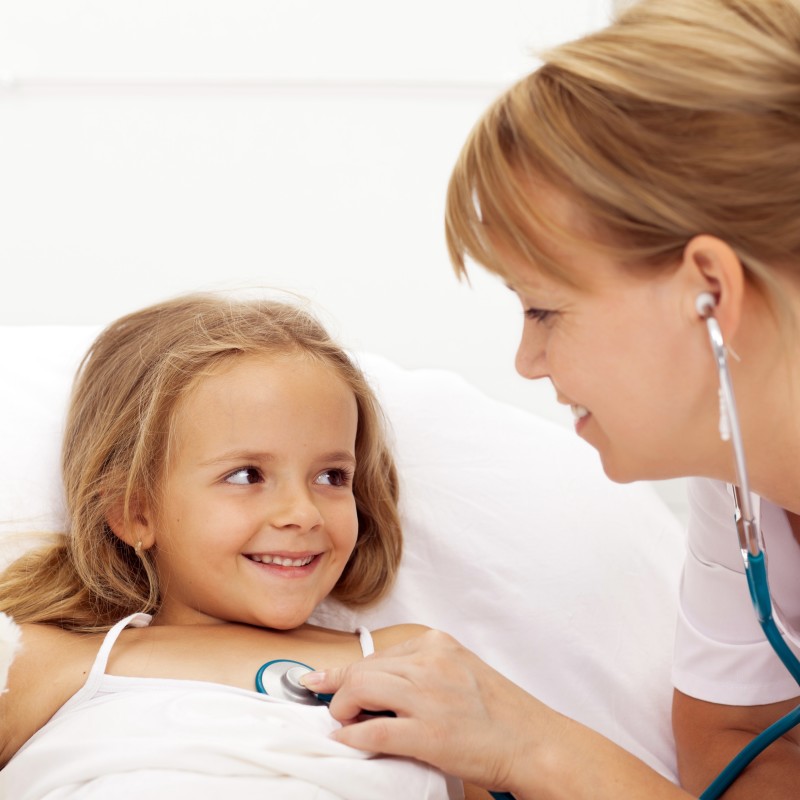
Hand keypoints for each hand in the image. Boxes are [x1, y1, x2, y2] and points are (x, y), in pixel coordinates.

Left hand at [303, 629, 556, 793]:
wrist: (533, 742)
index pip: (379, 653)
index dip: (348, 670)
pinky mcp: (430, 733)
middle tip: (327, 702)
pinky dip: (352, 734)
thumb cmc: (499, 711)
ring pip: (362, 688)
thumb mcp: (460, 672)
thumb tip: (378, 682)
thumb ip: (424, 669)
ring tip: (342, 721)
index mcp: (438, 644)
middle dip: (337, 686)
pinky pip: (374, 729)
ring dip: (341, 707)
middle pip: (365, 668)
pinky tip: (345, 738)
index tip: (323, 678)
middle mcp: (432, 663)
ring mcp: (430, 696)